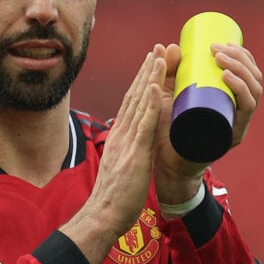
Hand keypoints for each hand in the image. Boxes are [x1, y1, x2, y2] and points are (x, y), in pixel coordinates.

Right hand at [60, 52, 164, 263]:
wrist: (103, 215)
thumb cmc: (114, 196)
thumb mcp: (121, 165)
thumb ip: (129, 152)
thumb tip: (135, 145)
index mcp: (119, 136)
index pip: (132, 103)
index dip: (142, 81)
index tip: (151, 62)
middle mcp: (122, 134)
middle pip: (136, 96)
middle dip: (148, 71)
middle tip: (158, 48)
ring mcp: (127, 142)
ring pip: (141, 104)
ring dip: (151, 78)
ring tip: (160, 57)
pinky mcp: (135, 154)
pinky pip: (145, 124)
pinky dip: (151, 103)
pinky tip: (157, 86)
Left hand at [153, 42, 262, 203]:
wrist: (165, 162)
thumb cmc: (168, 130)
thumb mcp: (169, 95)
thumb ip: (169, 72)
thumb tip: (170, 45)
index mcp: (232, 104)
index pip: (250, 75)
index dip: (243, 56)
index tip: (223, 42)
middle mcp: (240, 115)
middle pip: (255, 81)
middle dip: (240, 59)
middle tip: (216, 49)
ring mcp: (237, 126)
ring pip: (253, 92)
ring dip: (240, 69)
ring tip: (220, 59)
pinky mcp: (230, 137)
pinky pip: (244, 112)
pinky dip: (239, 90)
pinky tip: (227, 77)